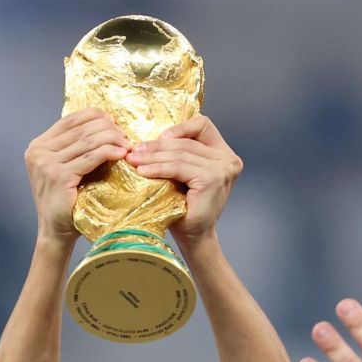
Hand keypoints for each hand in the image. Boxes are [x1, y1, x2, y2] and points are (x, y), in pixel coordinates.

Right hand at [25, 109, 128, 242]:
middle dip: (107, 128)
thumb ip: (75, 148)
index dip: (94, 116)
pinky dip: (109, 152)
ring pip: (87, 141)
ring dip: (111, 139)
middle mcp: (38, 151)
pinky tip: (121, 153)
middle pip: (80, 129)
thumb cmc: (66, 202)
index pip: (69, 120)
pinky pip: (90, 157)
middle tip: (125, 135)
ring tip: (127, 144)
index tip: (114, 121)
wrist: (56, 231)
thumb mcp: (66, 168)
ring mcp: (46, 163)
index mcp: (38, 146)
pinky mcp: (58, 176)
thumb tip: (106, 125)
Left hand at [129, 115, 241, 241]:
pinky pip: (178, 167)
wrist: (194, 236)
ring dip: (153, 157)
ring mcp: (222, 168)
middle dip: (157, 146)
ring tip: (134, 160)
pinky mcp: (212, 179)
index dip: (180, 127)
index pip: (202, 125)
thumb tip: (147, 138)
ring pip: (180, 154)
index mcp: (223, 153)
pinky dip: (159, 168)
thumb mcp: (184, 174)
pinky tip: (144, 171)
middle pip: (187, 142)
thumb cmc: (186, 206)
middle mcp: (228, 158)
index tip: (158, 137)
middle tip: (134, 150)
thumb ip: (179, 154)